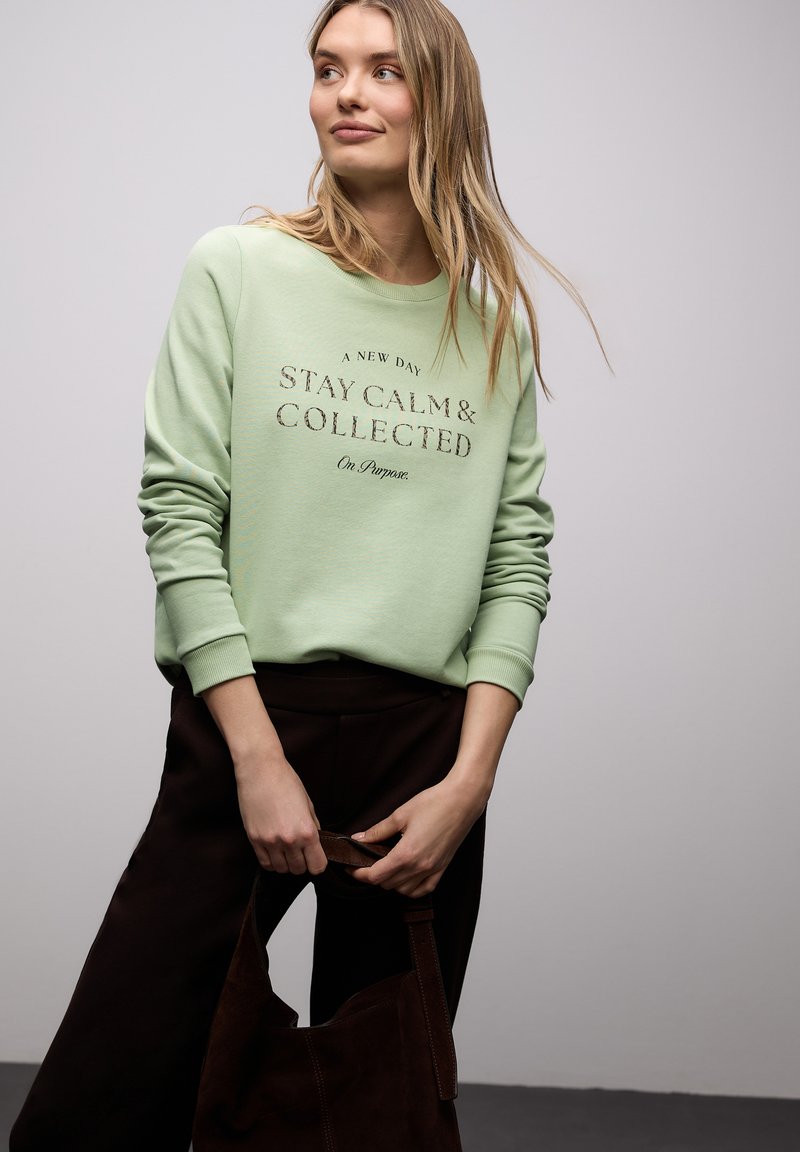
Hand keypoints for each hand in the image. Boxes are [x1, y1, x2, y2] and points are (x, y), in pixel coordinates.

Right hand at [234, 752, 327, 875]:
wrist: (260, 770)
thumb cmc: (285, 781)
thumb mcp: (308, 804)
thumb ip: (313, 826)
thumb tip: (317, 843)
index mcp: (307, 831)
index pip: (317, 866)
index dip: (318, 864)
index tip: (315, 858)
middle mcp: (289, 840)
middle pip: (299, 870)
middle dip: (302, 864)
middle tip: (300, 853)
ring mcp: (270, 842)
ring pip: (282, 869)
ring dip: (286, 864)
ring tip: (286, 851)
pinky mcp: (254, 839)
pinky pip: (265, 863)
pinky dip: (271, 861)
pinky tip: (274, 852)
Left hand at [349, 777, 486, 897]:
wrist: (463, 800)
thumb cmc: (435, 803)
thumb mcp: (401, 814)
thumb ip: (379, 830)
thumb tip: (359, 839)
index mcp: (407, 854)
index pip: (376, 876)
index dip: (359, 874)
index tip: (351, 867)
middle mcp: (420, 866)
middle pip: (388, 884)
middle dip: (373, 876)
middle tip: (365, 863)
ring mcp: (433, 869)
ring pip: (404, 890)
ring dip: (391, 883)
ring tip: (385, 867)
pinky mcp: (443, 867)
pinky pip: (424, 889)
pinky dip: (411, 888)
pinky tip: (405, 878)